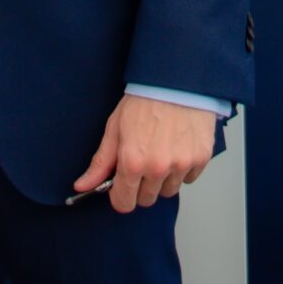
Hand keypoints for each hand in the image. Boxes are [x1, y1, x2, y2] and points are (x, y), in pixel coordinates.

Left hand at [72, 93, 215, 212]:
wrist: (176, 80)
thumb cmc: (143, 101)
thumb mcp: (115, 128)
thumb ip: (101, 162)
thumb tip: (82, 186)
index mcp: (132, 163)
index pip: (124, 204)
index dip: (120, 196)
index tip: (122, 186)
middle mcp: (158, 168)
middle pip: (147, 199)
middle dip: (142, 186)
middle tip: (143, 161)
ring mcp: (182, 164)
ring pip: (169, 190)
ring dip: (164, 179)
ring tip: (162, 151)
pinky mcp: (201, 158)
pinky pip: (189, 178)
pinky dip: (183, 169)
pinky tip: (178, 147)